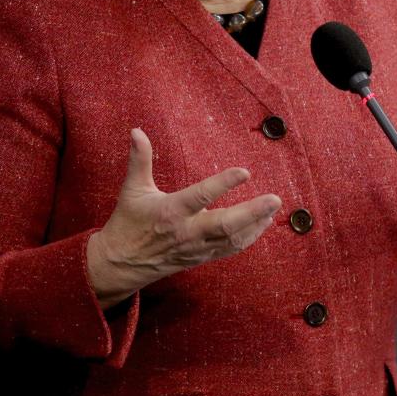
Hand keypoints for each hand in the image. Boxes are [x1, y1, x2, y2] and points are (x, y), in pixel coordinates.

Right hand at [86, 128, 280, 309]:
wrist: (121, 264)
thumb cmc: (128, 222)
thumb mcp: (132, 189)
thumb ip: (139, 159)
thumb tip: (136, 130)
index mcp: (170, 212)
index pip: (200, 197)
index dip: (223, 184)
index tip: (245, 172)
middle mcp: (187, 232)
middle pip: (224, 225)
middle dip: (252, 212)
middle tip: (275, 199)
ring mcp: (196, 247)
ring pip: (232, 240)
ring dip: (256, 224)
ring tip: (273, 208)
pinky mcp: (202, 257)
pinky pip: (230, 249)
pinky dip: (249, 237)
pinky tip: (263, 224)